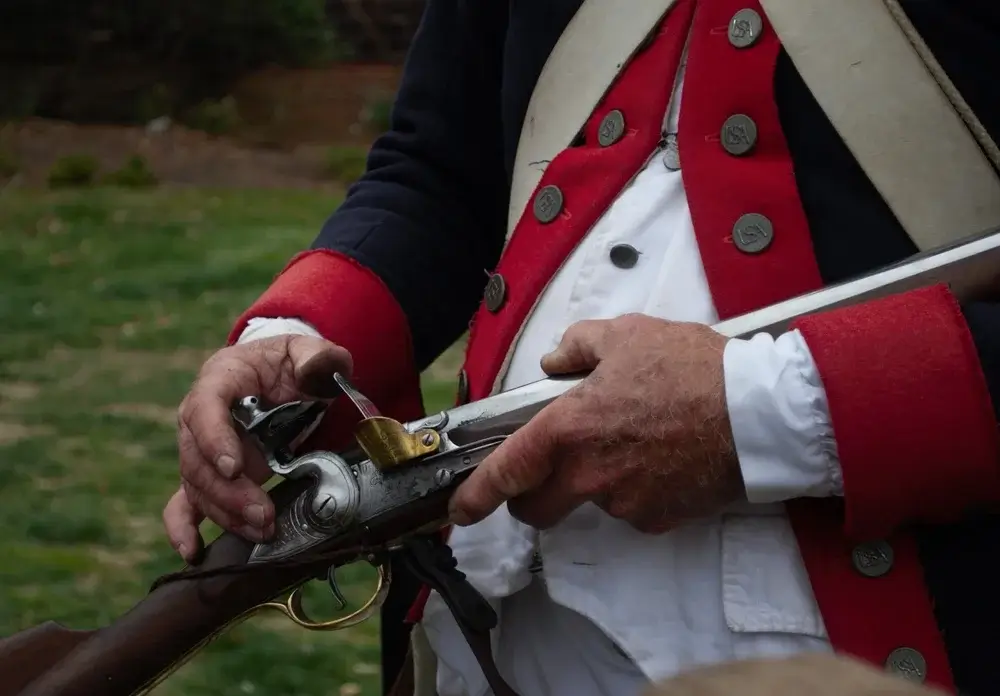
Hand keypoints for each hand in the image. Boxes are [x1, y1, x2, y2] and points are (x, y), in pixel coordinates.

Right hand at [163, 335, 351, 561]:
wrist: (286, 377)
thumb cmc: (293, 361)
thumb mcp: (309, 350)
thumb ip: (317, 356)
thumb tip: (317, 370)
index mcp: (221, 377)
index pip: (204, 406)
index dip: (214, 439)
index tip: (235, 468)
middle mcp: (200, 414)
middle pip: (198, 457)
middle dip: (229, 491)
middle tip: (263, 514)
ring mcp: (203, 447)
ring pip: (198, 485)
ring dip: (226, 512)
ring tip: (262, 530)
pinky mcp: (212, 473)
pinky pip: (186, 501)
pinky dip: (184, 527)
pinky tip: (191, 551)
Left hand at [448, 314, 744, 533]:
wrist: (758, 412)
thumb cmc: (692, 369)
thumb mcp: (627, 335)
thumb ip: (578, 346)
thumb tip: (555, 361)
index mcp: (569, 429)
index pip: (507, 471)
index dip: (476, 494)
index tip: (460, 508)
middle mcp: (589, 474)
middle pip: (539, 508)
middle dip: (534, 497)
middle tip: (553, 469)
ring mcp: (625, 502)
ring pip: (593, 500)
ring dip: (601, 478)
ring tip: (641, 438)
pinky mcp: (658, 519)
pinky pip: (634, 506)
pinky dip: (640, 487)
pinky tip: (667, 456)